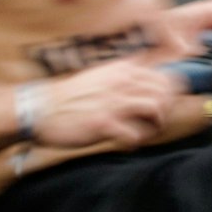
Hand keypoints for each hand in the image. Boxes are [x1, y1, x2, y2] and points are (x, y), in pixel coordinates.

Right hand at [35, 61, 183, 150]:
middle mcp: (121, 82)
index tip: (164, 106)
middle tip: (156, 122)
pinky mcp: (103, 123)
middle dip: (166, 109)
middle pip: (164, 91)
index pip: (164, 76)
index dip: (170, 94)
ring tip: (145, 132)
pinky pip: (134, 134)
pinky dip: (135, 141)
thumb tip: (148, 68)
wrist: (40, 109)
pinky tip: (127, 143)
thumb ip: (125, 72)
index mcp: (122, 70)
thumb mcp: (101, 74)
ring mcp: (112, 103)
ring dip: (156, 124)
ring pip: (155, 108)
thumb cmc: (72, 96)